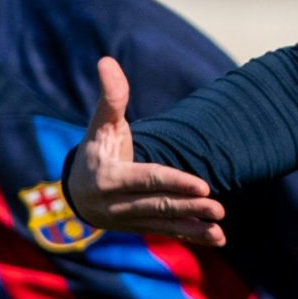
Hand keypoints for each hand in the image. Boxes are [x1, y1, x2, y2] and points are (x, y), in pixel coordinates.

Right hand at [65, 54, 227, 245]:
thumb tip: (107, 60)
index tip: (204, 185)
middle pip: (158, 205)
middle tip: (219, 206)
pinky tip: (216, 238)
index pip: (146, 180)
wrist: (77, 189)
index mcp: (109, 177)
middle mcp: (116, 205)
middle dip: (189, 207)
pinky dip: (190, 235)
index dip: (174, 183)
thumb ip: (111, 96)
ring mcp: (128, 221)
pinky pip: (165, 233)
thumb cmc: (97, 148)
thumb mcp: (101, 123)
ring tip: (220, 231)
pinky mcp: (138, 229)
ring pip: (164, 224)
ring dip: (193, 227)